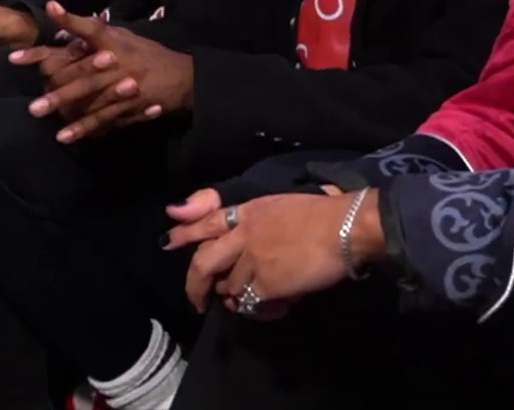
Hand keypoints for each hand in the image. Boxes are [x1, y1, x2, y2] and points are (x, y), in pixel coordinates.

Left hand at [21, 3, 193, 142]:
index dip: (52, 42)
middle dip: (60, 96)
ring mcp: (126, 91)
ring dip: (75, 122)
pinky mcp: (133, 110)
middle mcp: (117, 65)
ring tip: (56, 133)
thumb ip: (87, 27)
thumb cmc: (145, 53)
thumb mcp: (118, 34)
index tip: (17, 57)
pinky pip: (108, 122)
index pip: (80, 34)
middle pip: (85, 79)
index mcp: (111, 42)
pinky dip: (89, 131)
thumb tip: (53, 11)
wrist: (183, 77)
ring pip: (97, 107)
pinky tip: (71, 138)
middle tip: (35, 108)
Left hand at [177, 191, 362, 314]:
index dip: (186, 232)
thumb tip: (243, 233)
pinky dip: (260, 310)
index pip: (208, 221)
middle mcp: (242, 236)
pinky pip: (252, 304)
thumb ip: (257, 219)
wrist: (344, 227)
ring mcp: (251, 262)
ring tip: (254, 302)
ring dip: (236, 298)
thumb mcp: (281, 204)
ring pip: (229, 288)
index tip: (169, 241)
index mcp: (247, 213)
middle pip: (204, 263)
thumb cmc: (323, 213)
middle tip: (197, 302)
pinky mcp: (265, 284)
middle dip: (194, 286)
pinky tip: (279, 307)